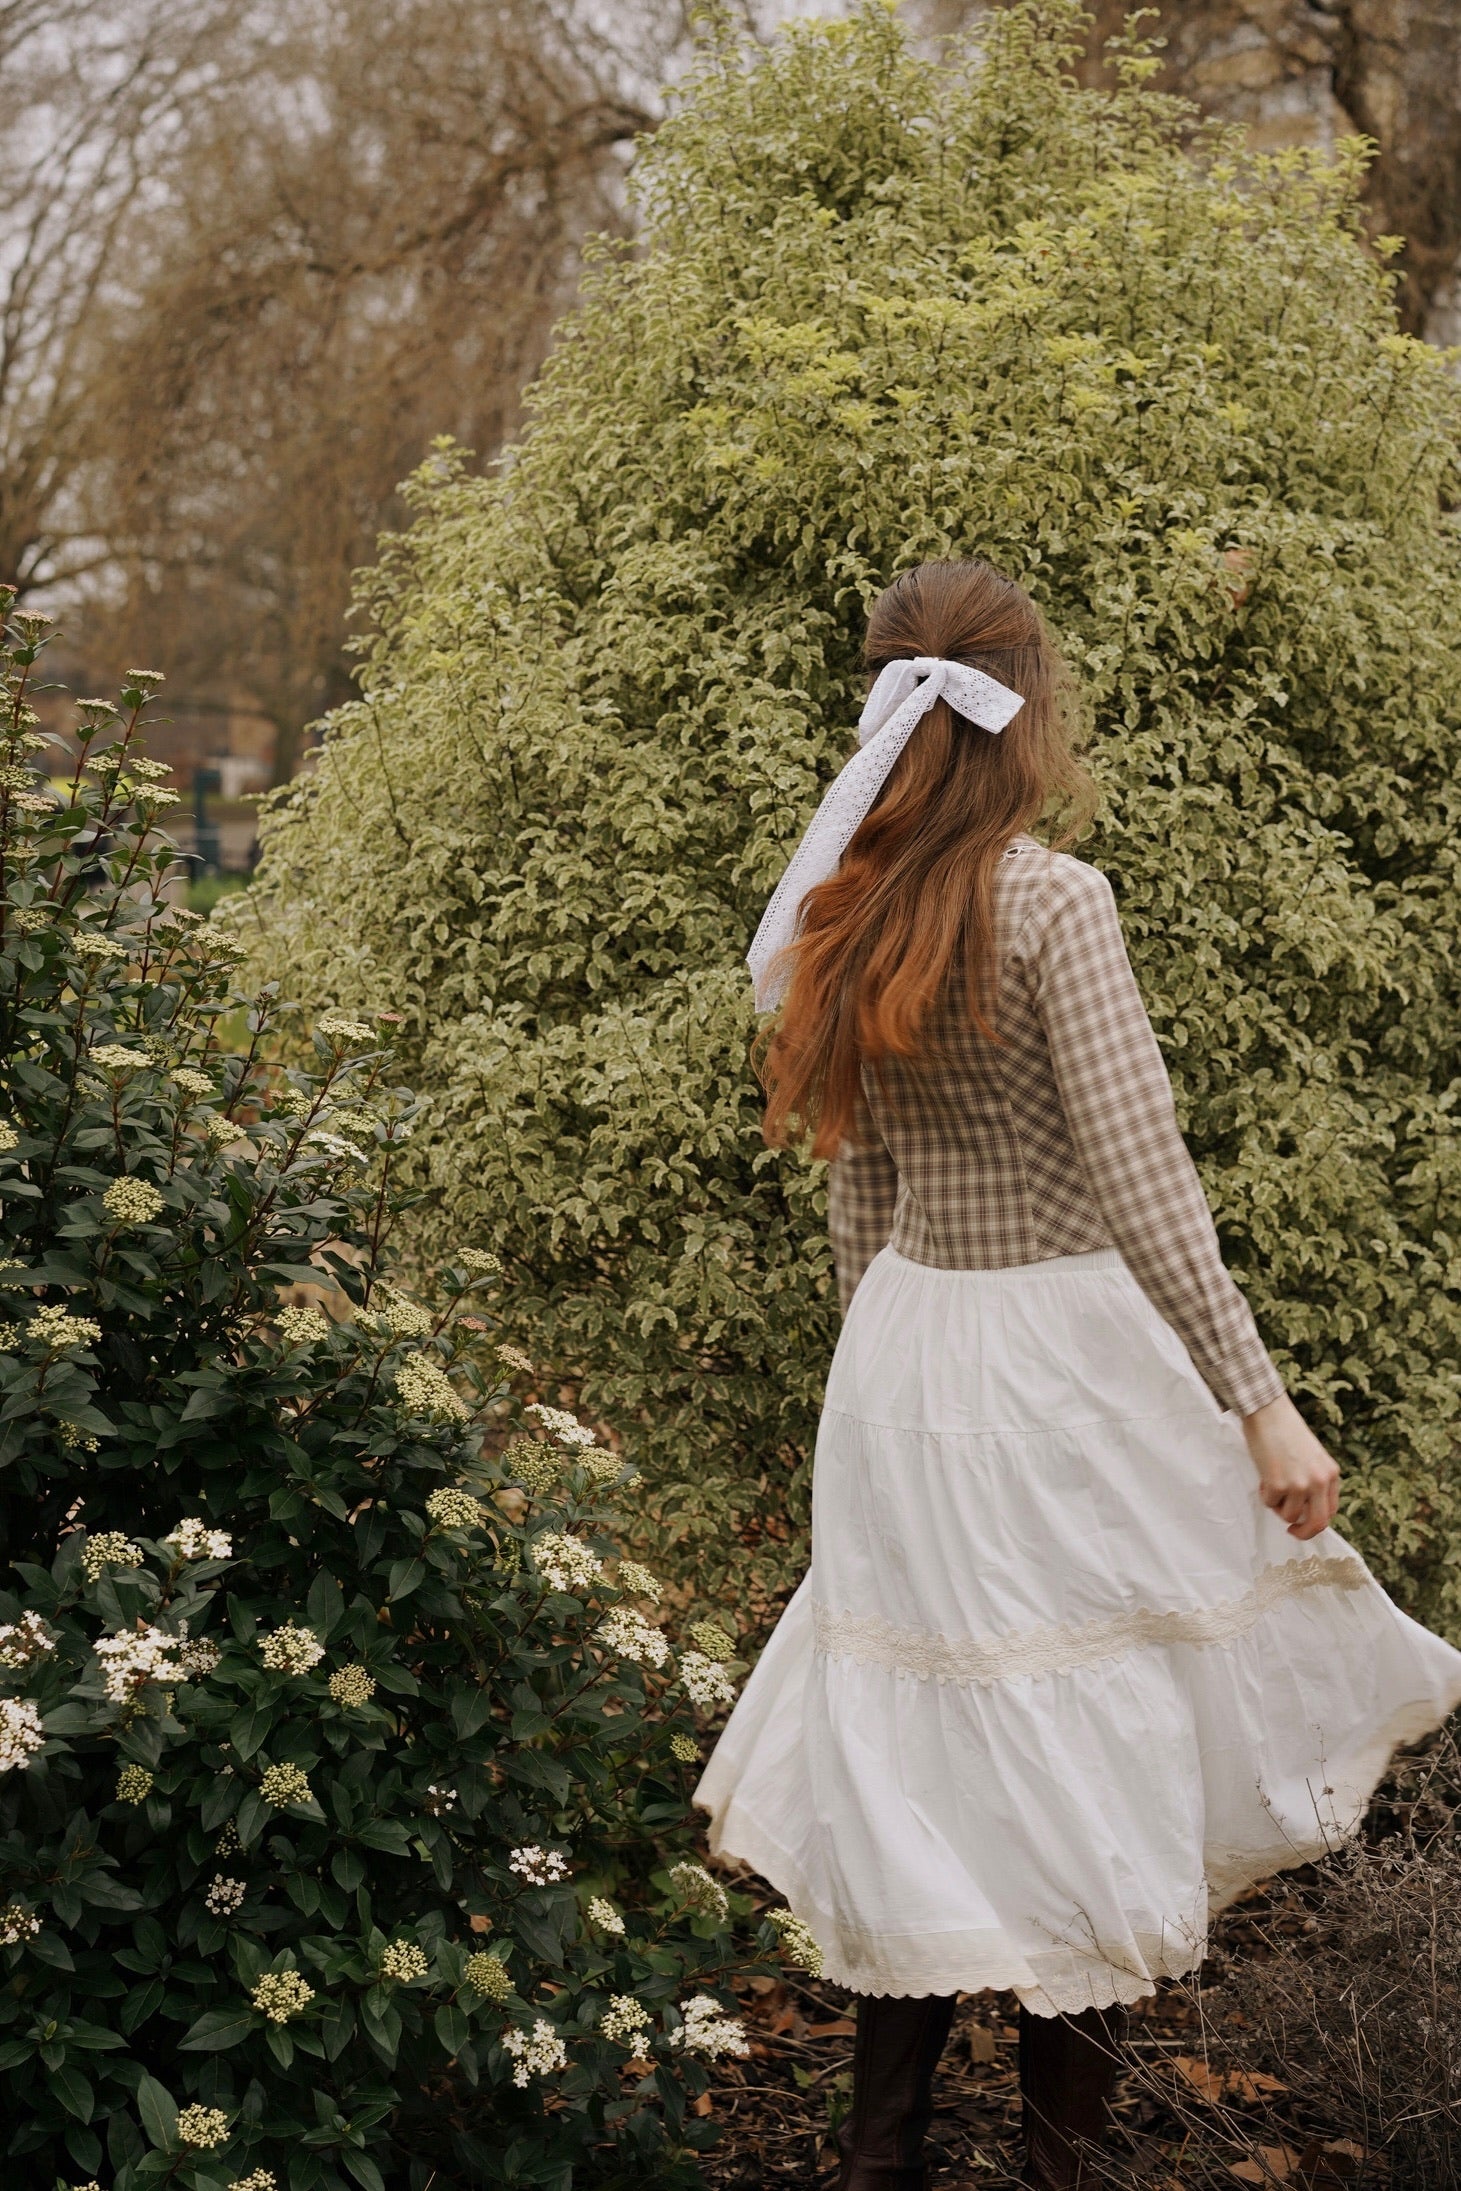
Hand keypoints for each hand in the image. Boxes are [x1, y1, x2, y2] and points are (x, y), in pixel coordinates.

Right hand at [1241, 1394, 1339, 1540]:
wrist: (1268, 1412)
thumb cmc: (1285, 1429)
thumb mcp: (1311, 1457)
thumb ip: (1313, 1479)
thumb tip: (1304, 1505)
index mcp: (1330, 1473)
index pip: (1330, 1511)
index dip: (1315, 1521)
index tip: (1303, 1522)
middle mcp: (1320, 1481)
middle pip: (1318, 1523)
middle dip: (1303, 1532)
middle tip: (1292, 1531)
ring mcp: (1300, 1484)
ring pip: (1289, 1515)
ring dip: (1277, 1505)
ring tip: (1271, 1484)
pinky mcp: (1279, 1484)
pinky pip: (1270, 1503)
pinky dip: (1264, 1494)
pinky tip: (1264, 1475)